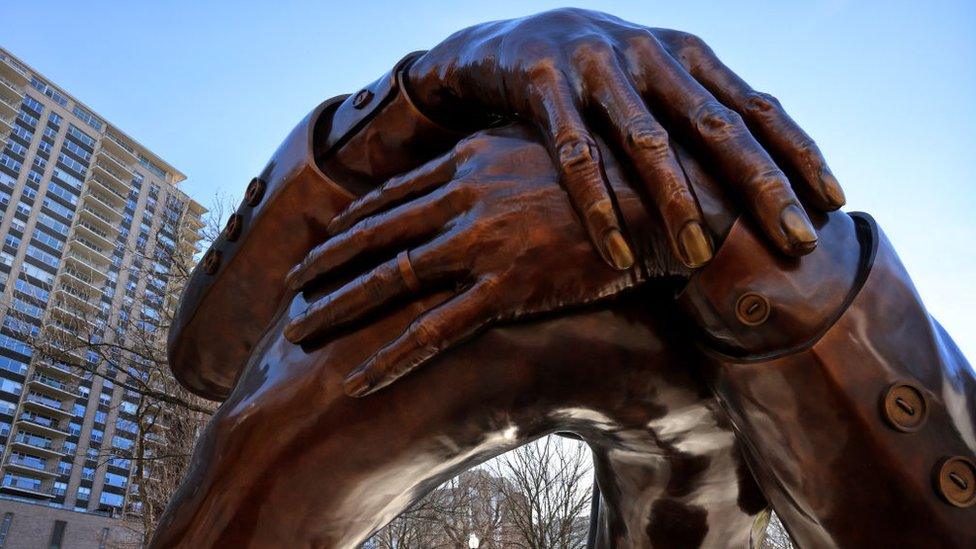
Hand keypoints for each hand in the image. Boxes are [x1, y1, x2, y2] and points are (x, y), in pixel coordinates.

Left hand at [284, 126, 667, 396]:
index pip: (388, 197)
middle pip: (373, 237)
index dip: (348, 224)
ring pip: (391, 281)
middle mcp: (463, 199)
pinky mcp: (506, 290)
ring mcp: (481, 245)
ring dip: (338, 307)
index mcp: (467, 161)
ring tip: (299, 331)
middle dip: (322, 264)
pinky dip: (391, 358)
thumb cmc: (601, 170)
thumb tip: (458, 162)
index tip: (323, 243)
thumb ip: (488, 154)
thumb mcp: (536, 142)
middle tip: (288, 288)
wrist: (655, 197)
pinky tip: (358, 379)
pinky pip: (434, 331)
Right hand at [407, 8, 843, 268]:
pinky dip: (598, 206)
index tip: (835, 203)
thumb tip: (766, 172)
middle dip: (762, 186)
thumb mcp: (651, 81)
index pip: (755, 106)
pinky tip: (617, 252)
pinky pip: (576, 154)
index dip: (798, 153)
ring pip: (648, 142)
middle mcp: (649, 55)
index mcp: (685, 55)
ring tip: (699, 257)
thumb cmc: (593, 76)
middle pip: (717, 126)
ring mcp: (596, 67)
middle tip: (797, 240)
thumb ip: (698, 111)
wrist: (501, 43)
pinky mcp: (543, 84)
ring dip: (677, 202)